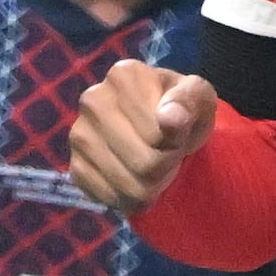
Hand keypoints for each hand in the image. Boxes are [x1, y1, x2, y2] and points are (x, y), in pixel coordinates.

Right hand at [72, 58, 216, 216]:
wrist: (161, 129)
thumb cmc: (183, 111)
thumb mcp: (199, 98)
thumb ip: (189, 102)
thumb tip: (169, 118)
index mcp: (123, 76)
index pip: (158, 135)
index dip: (177, 144)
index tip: (177, 135)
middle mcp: (92, 101)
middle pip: (143, 164)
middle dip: (165, 167)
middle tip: (168, 154)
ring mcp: (79, 135)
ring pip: (127, 187)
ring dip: (151, 186)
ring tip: (153, 166)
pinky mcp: (75, 166)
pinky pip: (108, 198)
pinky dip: (128, 198)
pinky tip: (134, 179)